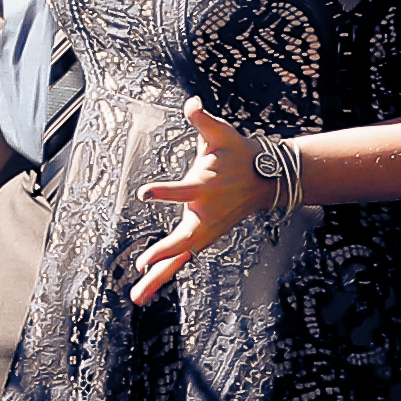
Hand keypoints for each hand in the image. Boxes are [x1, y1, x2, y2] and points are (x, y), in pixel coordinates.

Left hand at [130, 104, 259, 298]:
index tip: (144, 192)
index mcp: (205, 188)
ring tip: (135, 298)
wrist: (265, 179)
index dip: (164, 191)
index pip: (183, 191)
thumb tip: (193, 102)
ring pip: (179, 257)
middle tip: (143, 266)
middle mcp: (204, 214)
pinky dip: (164, 273)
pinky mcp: (203, 237)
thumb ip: (203, 120)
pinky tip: (145, 288)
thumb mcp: (221, 133)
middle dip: (162, 253)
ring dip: (158, 277)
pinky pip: (181, 258)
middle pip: (182, 239)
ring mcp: (205, 230)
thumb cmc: (237, 153)